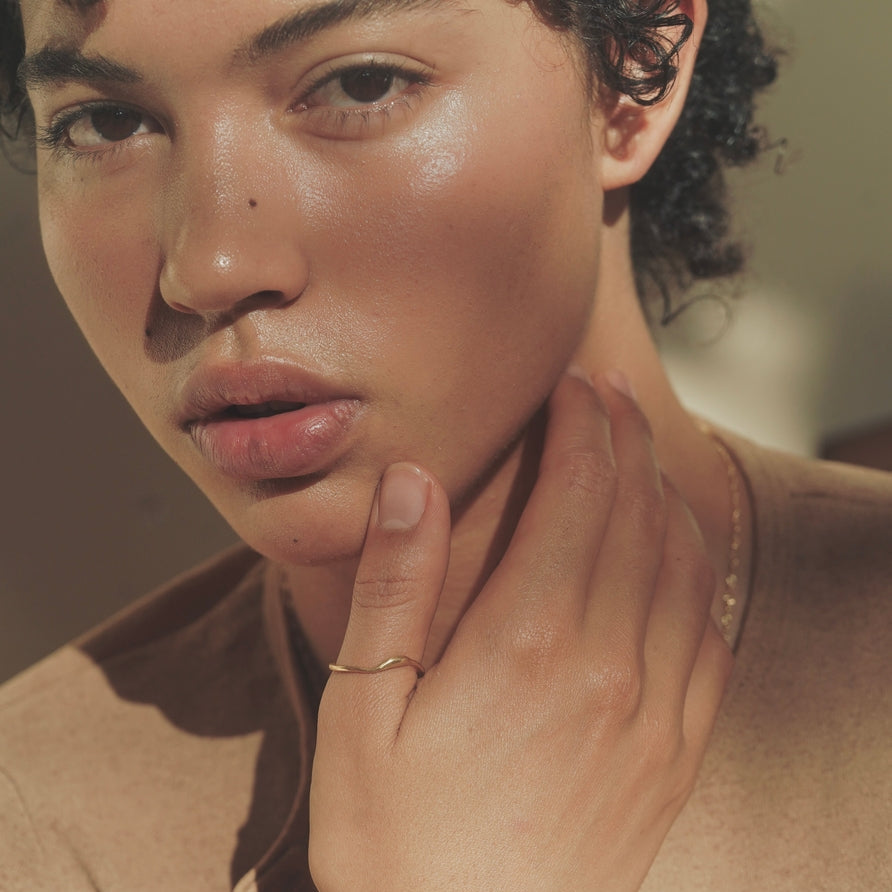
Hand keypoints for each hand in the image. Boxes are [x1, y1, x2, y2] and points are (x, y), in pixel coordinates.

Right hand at [309, 369, 732, 891]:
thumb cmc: (398, 838)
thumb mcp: (364, 710)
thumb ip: (394, 587)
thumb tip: (413, 482)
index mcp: (528, 642)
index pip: (578, 494)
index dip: (580, 426)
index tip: (572, 385)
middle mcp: (609, 665)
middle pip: (636, 513)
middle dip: (623, 438)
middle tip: (605, 393)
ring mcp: (655, 711)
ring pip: (684, 564)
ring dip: (664, 492)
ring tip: (639, 452)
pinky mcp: (675, 753)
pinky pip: (711, 635)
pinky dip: (698, 572)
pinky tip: (678, 552)